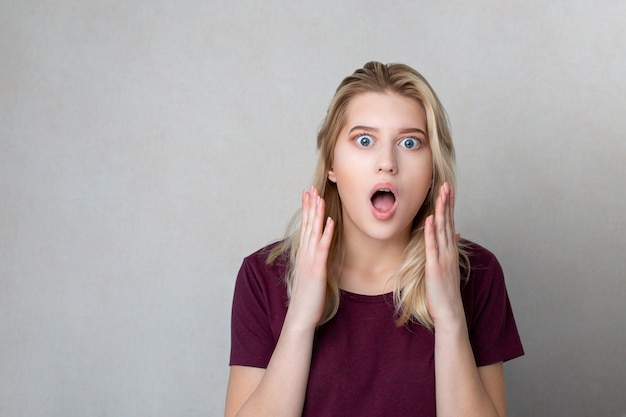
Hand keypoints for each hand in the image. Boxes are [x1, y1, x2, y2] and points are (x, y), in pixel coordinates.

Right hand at [288, 186, 333, 329]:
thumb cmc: (307, 300)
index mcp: (303, 255)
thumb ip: (313, 264)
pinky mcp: (316, 269)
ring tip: (319, 197)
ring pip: (313, 231)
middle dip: (309, 205)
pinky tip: (330, 221)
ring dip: (317, 213)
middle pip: (307, 225)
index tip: (309, 195)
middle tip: (311, 188)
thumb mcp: (310, 278)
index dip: (307, 211)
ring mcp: (309, 261)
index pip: (305, 228)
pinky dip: (326, 233)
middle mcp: (304, 254)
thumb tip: (318, 256)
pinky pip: (322, 248)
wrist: (300, 317)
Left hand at [424, 182, 463, 327]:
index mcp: (451, 251)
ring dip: (440, 211)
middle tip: (446, 184)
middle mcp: (449, 251)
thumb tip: (456, 234)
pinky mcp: (435, 267)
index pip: (450, 223)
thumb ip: (452, 248)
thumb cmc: (446, 291)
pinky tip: (429, 219)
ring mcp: (443, 259)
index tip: (447, 190)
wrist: (450, 312)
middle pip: (447, 222)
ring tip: (440, 195)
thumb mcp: (450, 266)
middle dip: (446, 203)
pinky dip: (430, 232)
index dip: (448, 206)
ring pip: (442, 230)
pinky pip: (432, 247)